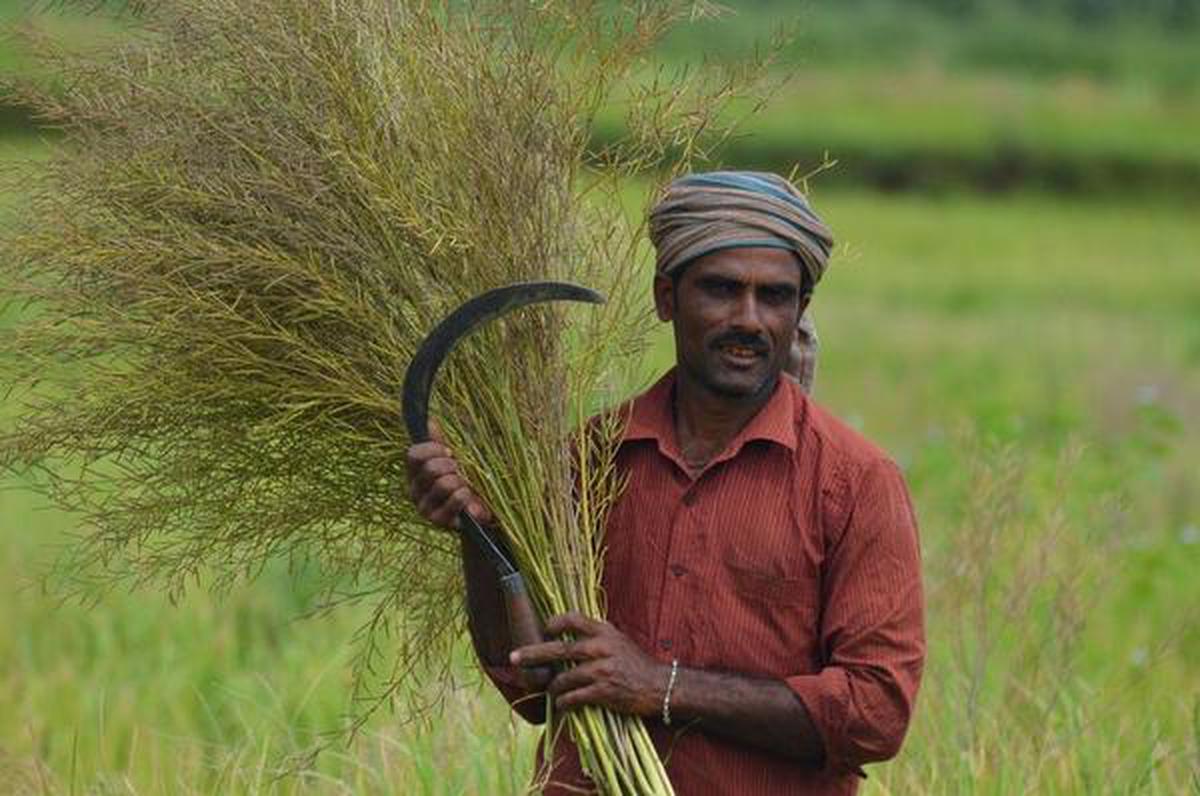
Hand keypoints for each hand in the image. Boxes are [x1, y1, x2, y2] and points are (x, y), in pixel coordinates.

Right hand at [405, 421, 492, 529]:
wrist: (479, 512)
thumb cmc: (465, 481)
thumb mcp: (454, 460)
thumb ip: (441, 443)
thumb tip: (430, 422)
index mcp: (414, 472)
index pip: (413, 455)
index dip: (434, 449)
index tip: (450, 451)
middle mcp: (413, 491)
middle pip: (430, 468)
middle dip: (451, 465)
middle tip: (460, 470)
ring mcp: (424, 508)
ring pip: (444, 484)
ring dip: (461, 481)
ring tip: (466, 486)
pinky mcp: (438, 522)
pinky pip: (456, 499)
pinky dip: (466, 494)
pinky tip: (469, 497)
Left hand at [510, 611, 665, 715]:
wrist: (660, 686)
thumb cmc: (637, 664)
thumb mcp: (618, 640)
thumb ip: (595, 636)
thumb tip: (566, 639)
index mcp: (604, 631)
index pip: (572, 619)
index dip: (553, 623)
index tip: (543, 630)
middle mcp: (601, 647)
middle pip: (557, 650)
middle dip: (531, 654)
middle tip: (514, 658)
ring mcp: (601, 670)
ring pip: (563, 679)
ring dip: (552, 688)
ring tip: (550, 692)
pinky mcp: (603, 691)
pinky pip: (573, 697)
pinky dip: (564, 703)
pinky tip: (563, 705)